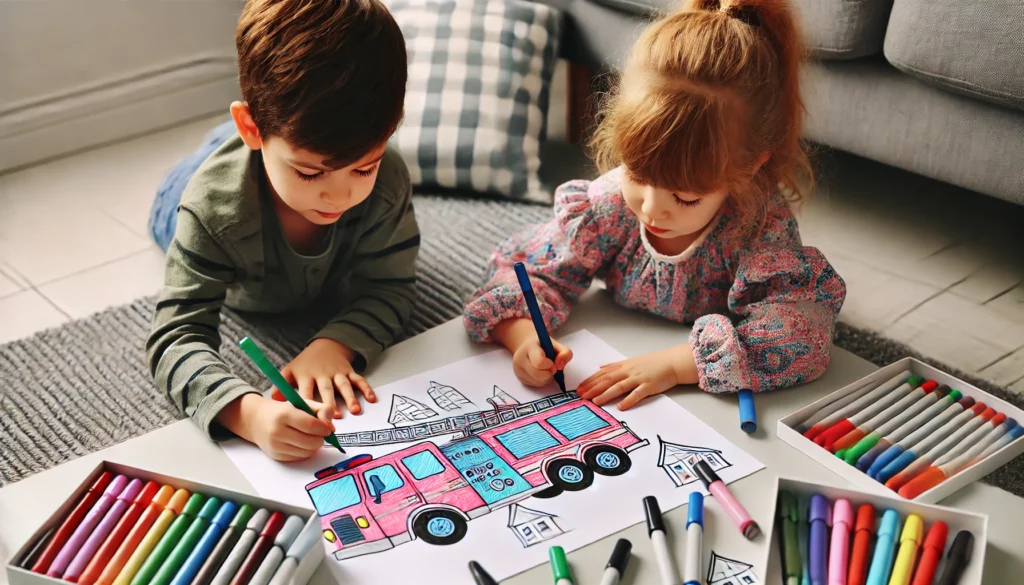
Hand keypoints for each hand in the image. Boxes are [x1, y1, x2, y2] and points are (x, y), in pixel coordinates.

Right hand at [225, 394, 335, 461]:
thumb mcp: (302, 403)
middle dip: (321, 438)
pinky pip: (300, 458)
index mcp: (284, 414)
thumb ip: (321, 410)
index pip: (311, 425)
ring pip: (307, 452)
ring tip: (311, 436)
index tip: (328, 428)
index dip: (324, 428)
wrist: (257, 420)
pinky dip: (306, 451)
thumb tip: (331, 428)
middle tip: (320, 433)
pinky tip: (302, 442)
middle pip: (311, 442)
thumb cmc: (283, 410)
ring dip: (314, 446)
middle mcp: (278, 431)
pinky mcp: (276, 456)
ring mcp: (276, 446)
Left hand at [280, 338, 376, 417]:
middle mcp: (323, 374)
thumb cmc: (306, 363)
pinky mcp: (349, 371)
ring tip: (355, 411)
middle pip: (327, 389)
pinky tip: (371, 399)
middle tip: (334, 418)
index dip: (308, 403)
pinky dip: (366, 388)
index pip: (306, 391)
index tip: (310, 418)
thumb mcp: (290, 370)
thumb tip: (274, 399)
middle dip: (331, 403)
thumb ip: (281, 385)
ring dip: (350, 397)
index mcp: (307, 375)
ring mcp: (337, 373)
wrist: (325, 344)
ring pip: (344, 385)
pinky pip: (359, 379)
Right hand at [512, 336, 573, 386]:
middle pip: (538, 375)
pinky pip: (535, 385)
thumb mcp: (556, 345)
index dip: (550, 366)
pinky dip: (542, 382)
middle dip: (549, 374)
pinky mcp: (520, 379)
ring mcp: (518, 370)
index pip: (539, 362)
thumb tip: (560, 366)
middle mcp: (520, 359)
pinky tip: (541, 374)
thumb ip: (565, 353)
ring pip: (538, 382)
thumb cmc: (543, 346)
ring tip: (546, 370)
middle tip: (551, 368)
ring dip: (547, 379)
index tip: (553, 364)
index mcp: (529, 347)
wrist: (527, 347)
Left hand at [578, 344, 696, 409]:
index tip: (579, 388)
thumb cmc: (652, 363)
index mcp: (623, 366)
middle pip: (607, 380)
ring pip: (619, 386)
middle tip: (581, 396)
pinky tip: (621, 407)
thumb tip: (601, 367)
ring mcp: (639, 378)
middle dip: (593, 388)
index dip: (590, 381)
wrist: (672, 362)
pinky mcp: (649, 386)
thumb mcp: (631, 361)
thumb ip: (615, 366)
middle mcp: (628, 372)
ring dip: (606, 394)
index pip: (603, 373)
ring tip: (595, 402)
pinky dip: (628, 400)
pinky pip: (637, 394)